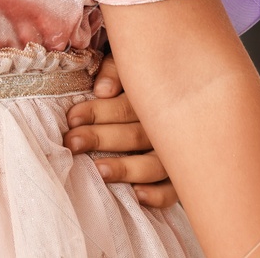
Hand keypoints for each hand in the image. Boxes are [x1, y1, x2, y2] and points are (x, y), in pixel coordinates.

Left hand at [64, 54, 176, 208]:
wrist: (188, 82)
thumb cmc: (146, 76)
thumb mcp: (131, 63)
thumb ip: (115, 70)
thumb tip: (103, 91)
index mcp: (154, 97)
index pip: (125, 108)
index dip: (97, 112)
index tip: (72, 118)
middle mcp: (168, 126)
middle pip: (136, 135)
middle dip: (100, 139)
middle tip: (73, 142)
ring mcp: (176, 153)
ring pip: (154, 164)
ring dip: (126, 168)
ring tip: (98, 171)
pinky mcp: (181, 176)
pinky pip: (174, 191)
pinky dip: (158, 195)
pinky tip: (137, 195)